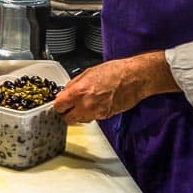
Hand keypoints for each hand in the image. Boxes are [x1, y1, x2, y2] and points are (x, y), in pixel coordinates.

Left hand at [53, 51, 176, 123]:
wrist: (134, 78)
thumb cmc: (115, 72)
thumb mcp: (87, 73)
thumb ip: (73, 85)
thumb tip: (65, 92)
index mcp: (78, 92)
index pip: (58, 107)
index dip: (59, 105)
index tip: (61, 103)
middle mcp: (86, 105)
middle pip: (67, 119)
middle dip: (67, 112)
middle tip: (70, 106)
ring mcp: (96, 113)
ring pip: (80, 121)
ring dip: (80, 114)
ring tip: (85, 103)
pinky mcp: (105, 116)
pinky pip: (92, 118)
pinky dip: (92, 114)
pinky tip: (96, 103)